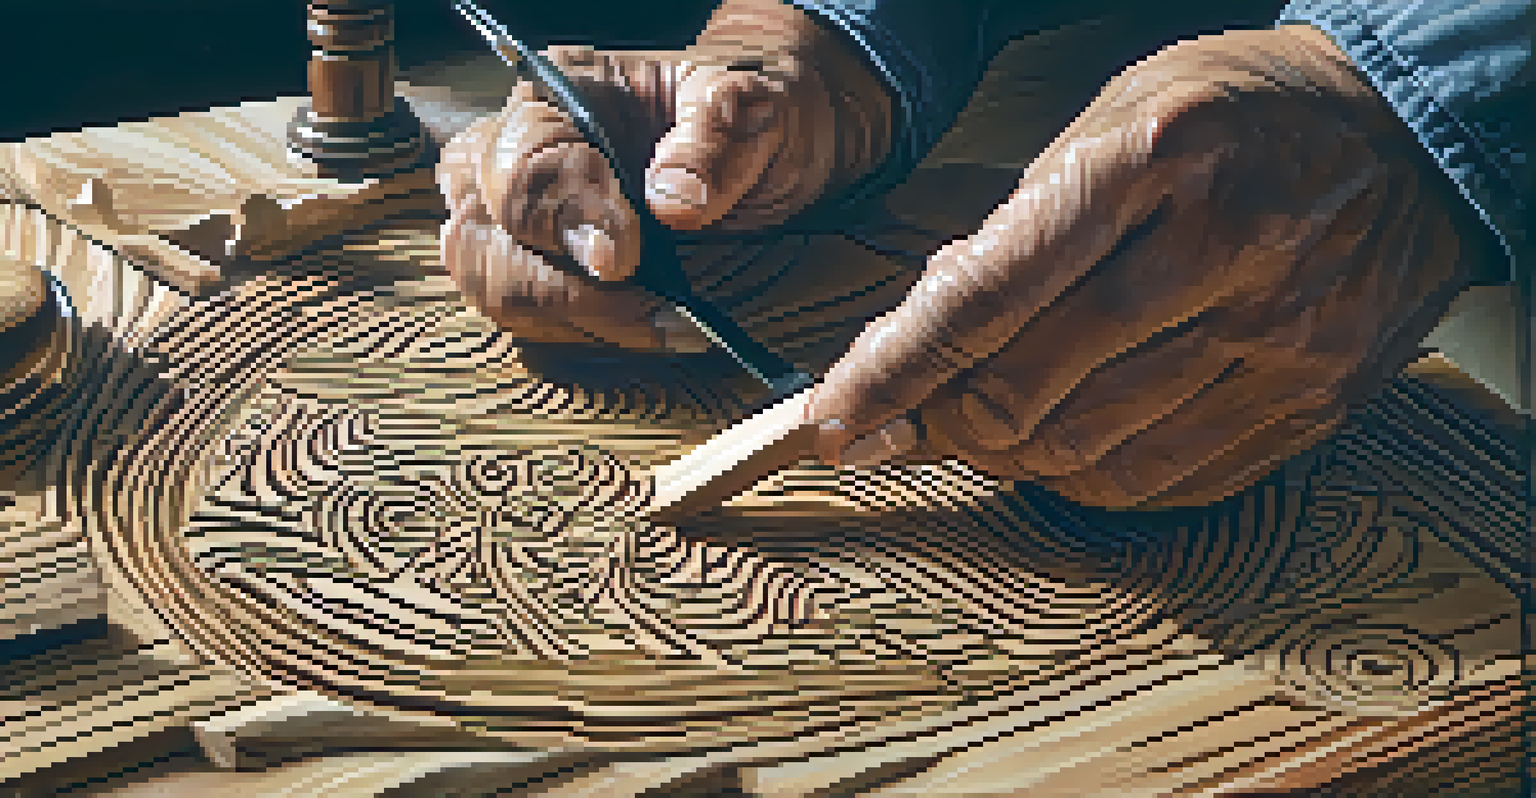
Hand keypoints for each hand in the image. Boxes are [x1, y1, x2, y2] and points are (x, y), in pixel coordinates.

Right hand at [437, 0, 891, 348]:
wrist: (759, 148)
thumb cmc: (743, 118)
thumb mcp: (750, 107)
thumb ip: (715, 138)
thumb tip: (673, 200)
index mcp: (555, 96)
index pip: (523, 161)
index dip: (565, 215)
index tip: (623, 258)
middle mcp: (515, 156)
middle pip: (483, 234)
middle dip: (564, 287)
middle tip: (657, 311)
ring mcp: (515, 222)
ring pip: (492, 285)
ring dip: (573, 321)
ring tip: (665, 326)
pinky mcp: (538, 273)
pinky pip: (526, 319)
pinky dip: (583, 335)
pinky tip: (650, 332)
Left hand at [805, 25, 1484, 508]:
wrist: (1409, 137)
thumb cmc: (1241, 116)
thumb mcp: (1117, 118)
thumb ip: (1023, 224)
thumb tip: (927, 327)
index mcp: (1153, 159)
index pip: (987, 294)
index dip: (895, 368)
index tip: (835, 416)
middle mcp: (1224, 249)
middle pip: (1029, 388)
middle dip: (947, 417)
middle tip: (920, 413)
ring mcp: (1279, 335)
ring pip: (1089, 449)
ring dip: (1011, 453)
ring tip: (992, 424)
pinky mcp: (1313, 397)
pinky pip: (1167, 481)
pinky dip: (1089, 478)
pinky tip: (1071, 443)